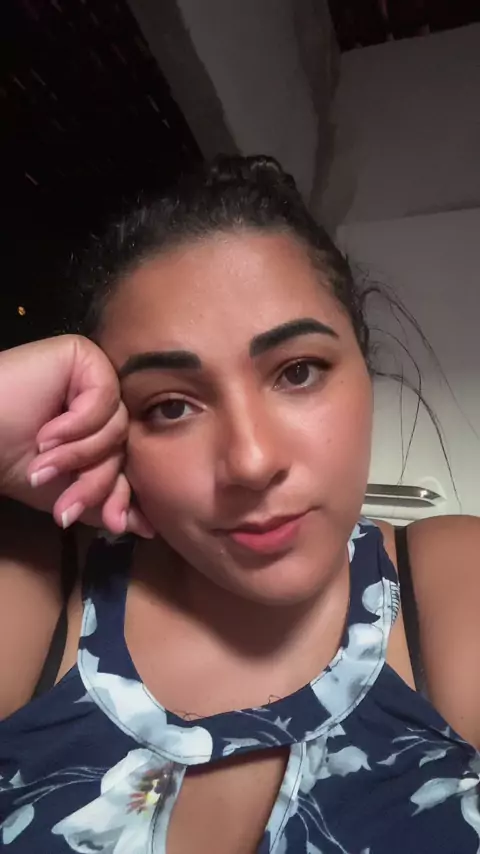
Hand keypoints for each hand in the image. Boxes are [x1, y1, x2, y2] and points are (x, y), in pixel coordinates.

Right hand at [0, 335, 152, 536]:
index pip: (127, 458)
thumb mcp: (69, 491)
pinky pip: (104, 396)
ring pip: (118, 425)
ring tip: (45, 466)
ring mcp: (95, 374)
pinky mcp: (84, 354)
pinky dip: (77, 423)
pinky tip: (46, 433)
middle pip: (124, 444)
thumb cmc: (12, 462)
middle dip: (95, 480)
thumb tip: (151, 526)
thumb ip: (107, 501)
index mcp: (102, 423)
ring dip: (79, 454)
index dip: (121, 493)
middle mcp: (103, 396)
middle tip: (64, 506)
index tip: (113, 524)